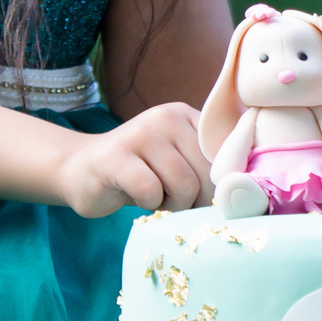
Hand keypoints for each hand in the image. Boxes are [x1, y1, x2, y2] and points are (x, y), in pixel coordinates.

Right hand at [57, 102, 211, 217]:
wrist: (80, 170)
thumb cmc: (138, 173)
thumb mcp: (176, 161)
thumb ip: (205, 165)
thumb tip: (241, 192)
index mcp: (185, 116)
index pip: (224, 152)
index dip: (223, 184)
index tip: (212, 200)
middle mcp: (165, 117)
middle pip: (206, 172)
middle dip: (196, 199)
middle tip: (175, 201)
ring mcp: (139, 133)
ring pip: (184, 184)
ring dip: (172, 203)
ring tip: (156, 197)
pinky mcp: (116, 157)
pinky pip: (151, 191)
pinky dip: (148, 204)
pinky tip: (136, 197)